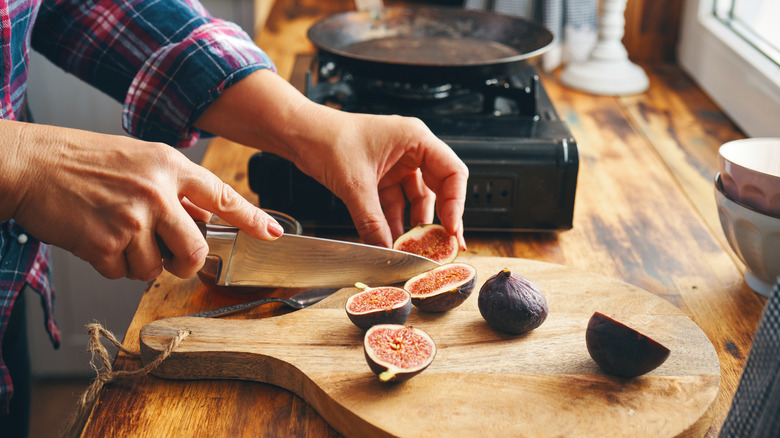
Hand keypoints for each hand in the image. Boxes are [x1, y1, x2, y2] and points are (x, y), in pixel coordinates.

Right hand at [0, 120, 279, 279]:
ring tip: (117, 235)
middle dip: (187, 262)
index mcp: (169, 165)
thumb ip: (173, 185)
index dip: (251, 218)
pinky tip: (96, 239)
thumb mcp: (139, 158)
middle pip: (196, 249)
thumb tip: (201, 217)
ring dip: (139, 263)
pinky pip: (123, 274)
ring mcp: (132, 219)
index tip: (271, 234)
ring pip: (156, 269)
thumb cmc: (83, 160)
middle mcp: (157, 192)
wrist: (31, 165)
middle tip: (172, 258)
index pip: (222, 196)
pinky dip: (112, 265)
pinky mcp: (105, 244)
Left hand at [290, 109, 468, 248]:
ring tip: (411, 248)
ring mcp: (396, 164)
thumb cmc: (327, 139)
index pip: (453, 173)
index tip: (451, 230)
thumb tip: (386, 250)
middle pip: (439, 189)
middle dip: (438, 219)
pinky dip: (393, 222)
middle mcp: (411, 150)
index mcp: (415, 138)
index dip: (456, 204)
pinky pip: (395, 204)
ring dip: (411, 225)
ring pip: (415, 201)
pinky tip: (390, 241)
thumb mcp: (355, 185)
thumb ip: (373, 221)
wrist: (299, 135)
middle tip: (441, 245)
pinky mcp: (381, 177)